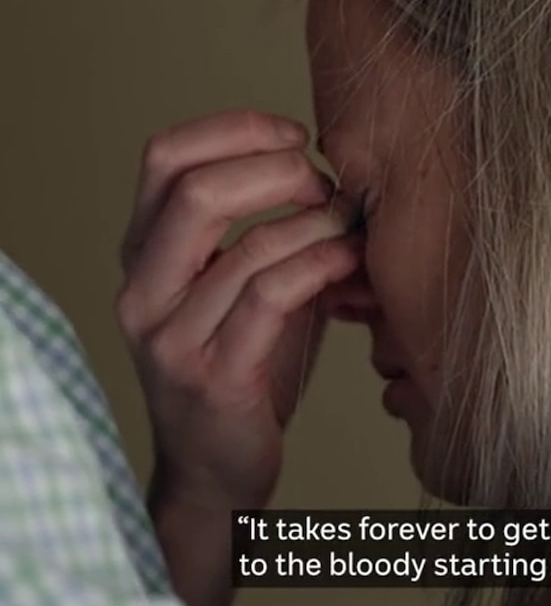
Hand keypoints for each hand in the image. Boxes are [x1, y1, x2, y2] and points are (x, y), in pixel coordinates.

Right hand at [116, 109, 363, 512]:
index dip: (236, 129)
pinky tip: (349, 262)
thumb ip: (266, 227)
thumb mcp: (240, 285)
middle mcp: (143, 292)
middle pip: (196, 189)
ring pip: (249, 246)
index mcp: (142, 255)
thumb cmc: (243, 368)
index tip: (295, 138)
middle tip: (325, 185)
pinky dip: (321, 265)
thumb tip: (332, 169)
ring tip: (352, 227)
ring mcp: (171, 338)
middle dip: (277, 170)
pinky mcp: (214, 378)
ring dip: (318, 224)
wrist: (217, 476)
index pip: (165, 156)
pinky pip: (271, 296)